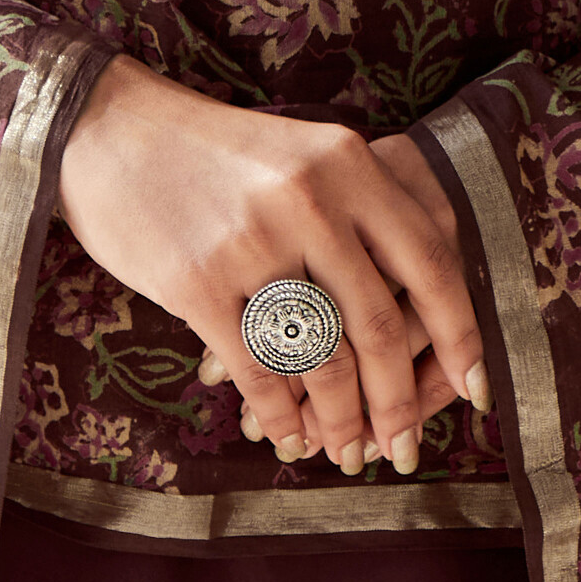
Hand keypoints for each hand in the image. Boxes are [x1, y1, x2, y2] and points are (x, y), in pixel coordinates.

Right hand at [59, 56, 484, 472]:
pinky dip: (278, 414)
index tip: (472, 387)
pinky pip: (256, 369)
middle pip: (378, 324)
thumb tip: (410, 313)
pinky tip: (287, 433)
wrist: (108, 131)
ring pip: (320, 357)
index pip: (431, 262)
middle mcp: (309, 199)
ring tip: (343, 449)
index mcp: (348, 163)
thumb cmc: (210, 156)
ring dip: (339, 418)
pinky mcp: (196, 282)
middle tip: (402, 446)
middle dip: (397, 402)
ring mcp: (252, 241)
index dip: (459, 334)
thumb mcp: (300, 157)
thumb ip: (358, 214)